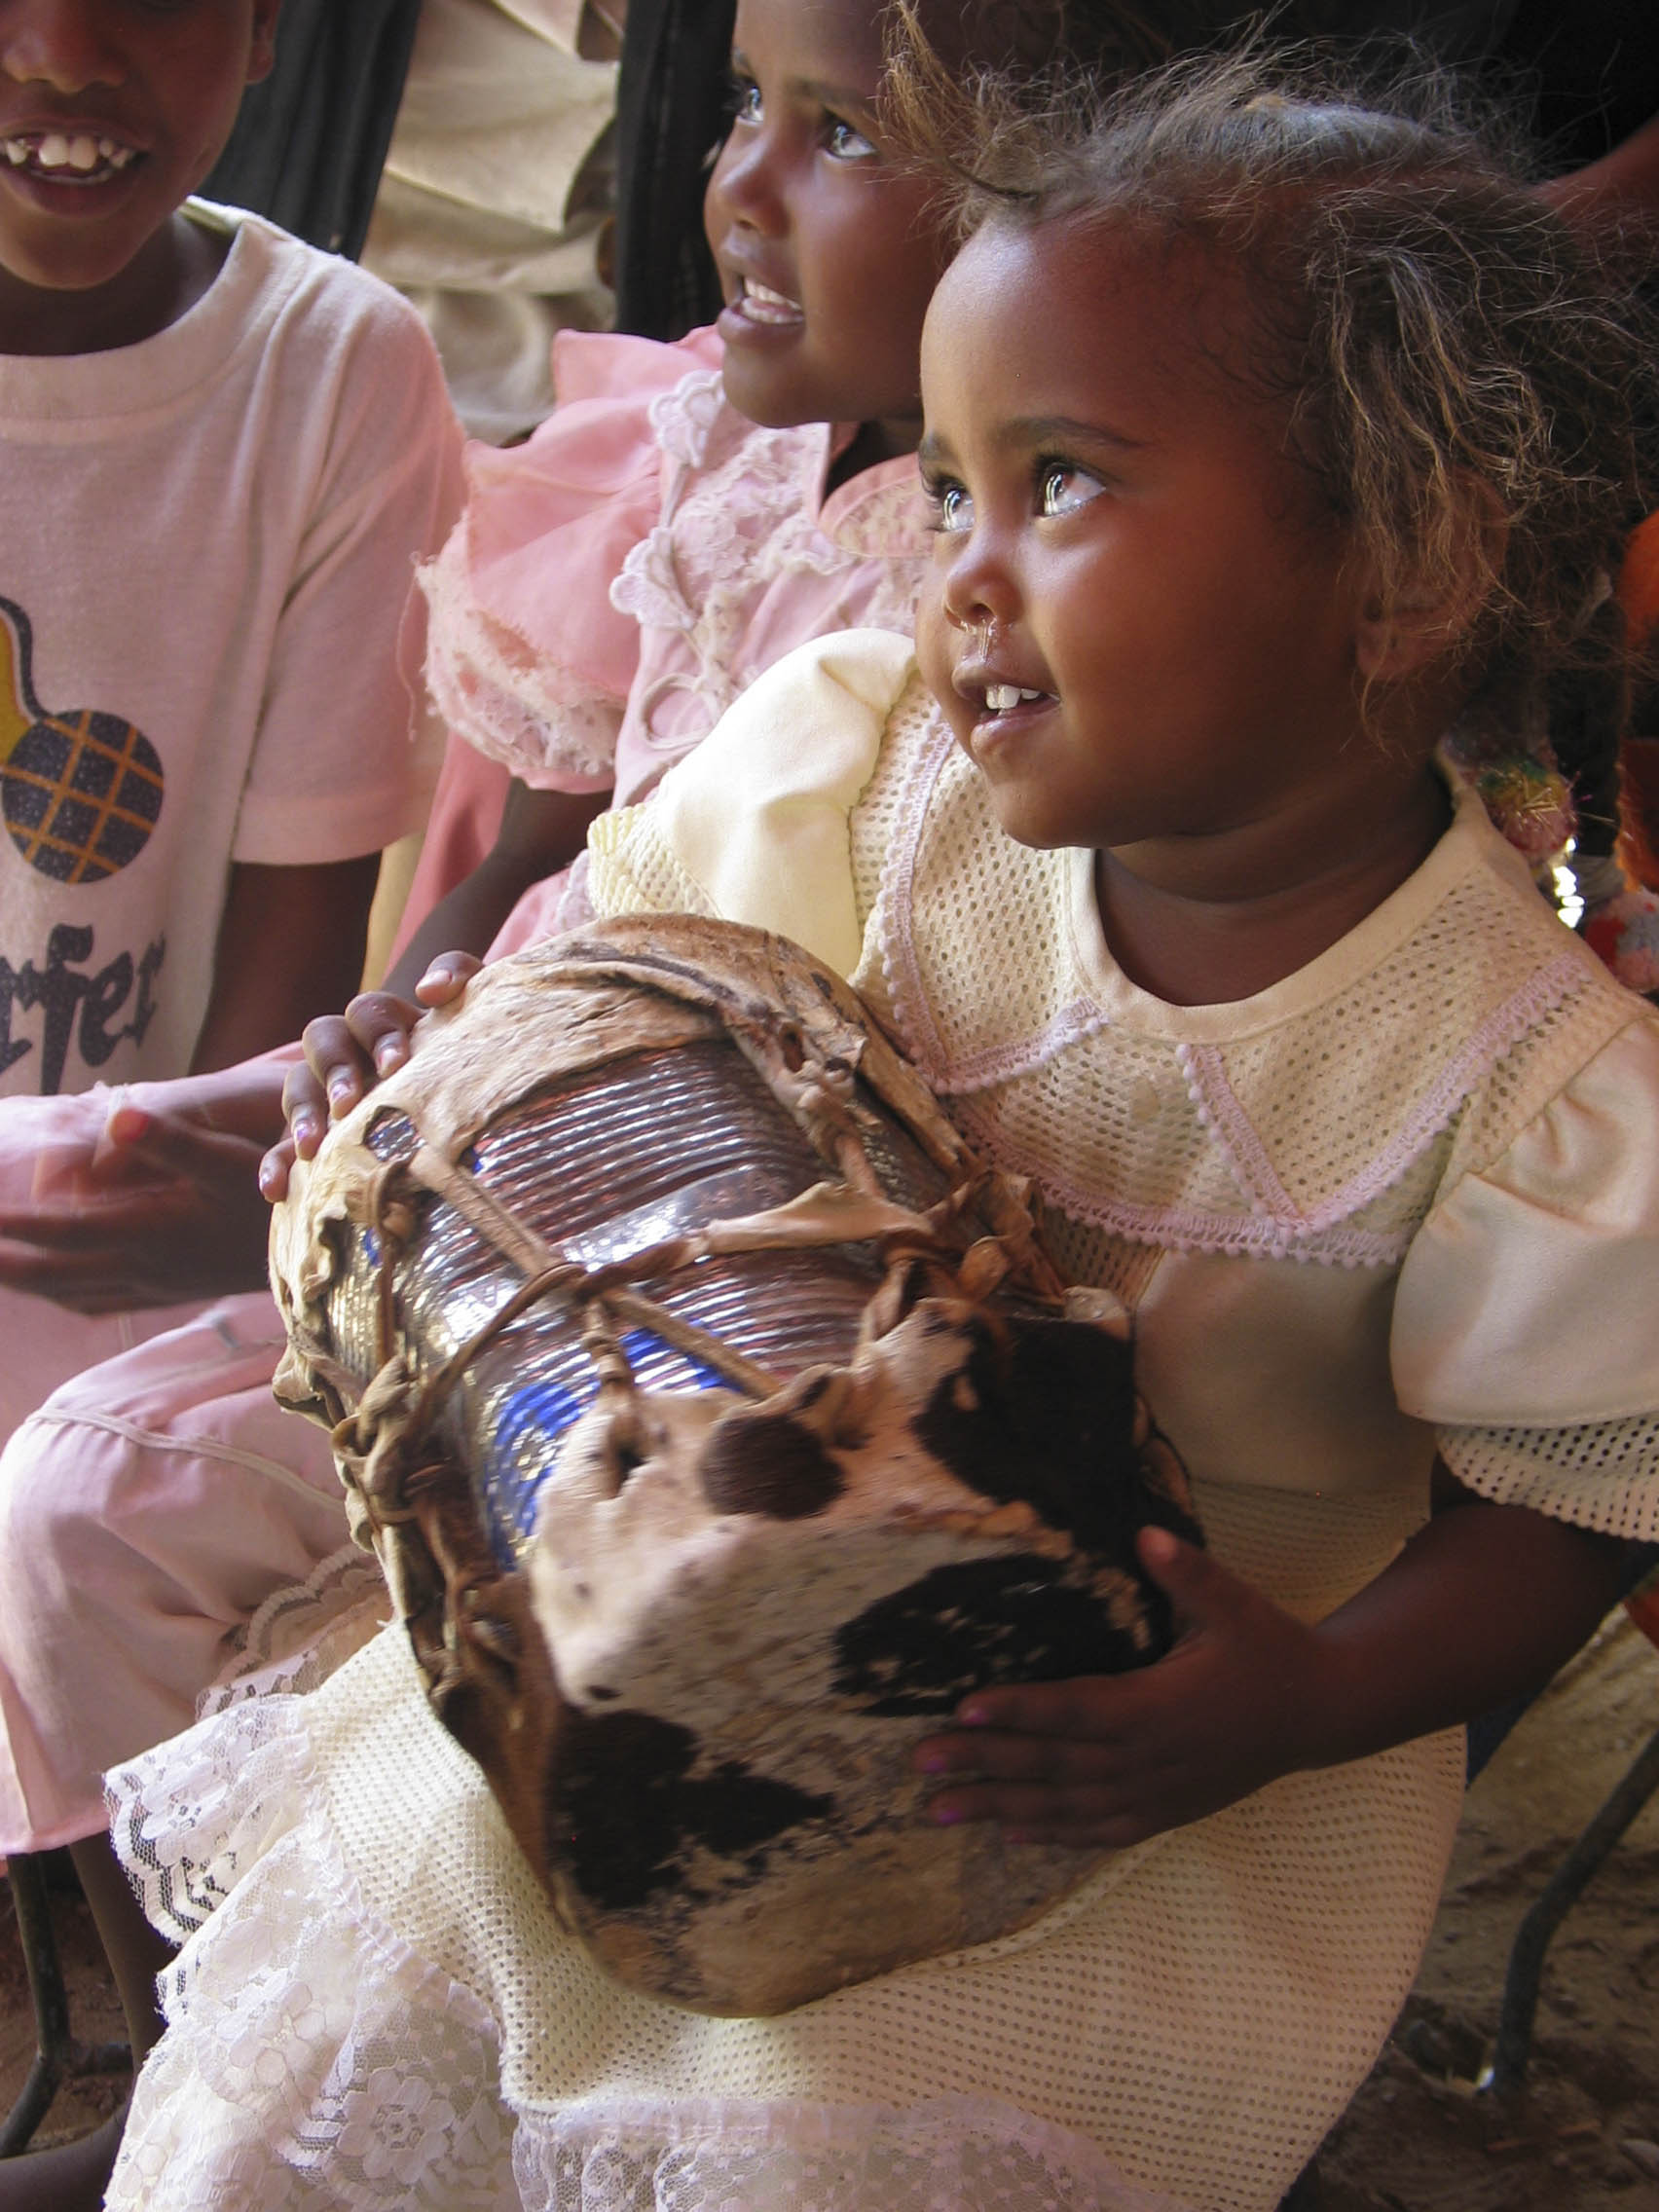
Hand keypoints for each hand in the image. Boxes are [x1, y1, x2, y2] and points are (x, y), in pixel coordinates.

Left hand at [0, 1064, 286, 1309]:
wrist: (328, 1260)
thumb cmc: (278, 1199)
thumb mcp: (228, 1160)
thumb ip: (168, 1140)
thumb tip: (114, 1117)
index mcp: (149, 1231)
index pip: (62, 1232)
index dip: (13, 1226)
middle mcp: (146, 1266)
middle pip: (55, 1272)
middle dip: (5, 1262)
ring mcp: (159, 1285)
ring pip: (74, 1291)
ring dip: (29, 1282)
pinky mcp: (174, 1292)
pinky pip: (103, 1301)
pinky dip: (68, 1295)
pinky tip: (59, 1291)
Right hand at [260, 951, 482, 1201]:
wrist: (474, 1145)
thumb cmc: (481, 1085)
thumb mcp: (487, 1041)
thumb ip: (468, 991)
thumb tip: (429, 989)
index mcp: (396, 1033)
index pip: (376, 1010)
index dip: (381, 1029)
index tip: (397, 1064)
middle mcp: (356, 1057)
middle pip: (327, 1036)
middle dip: (337, 1067)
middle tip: (352, 1101)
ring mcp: (330, 1096)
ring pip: (299, 1084)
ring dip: (304, 1110)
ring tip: (314, 1145)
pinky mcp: (315, 1140)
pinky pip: (282, 1149)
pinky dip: (276, 1166)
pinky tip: (276, 1190)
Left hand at [913, 1528, 1326, 1848]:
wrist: (1319, 1714)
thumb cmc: (1270, 1650)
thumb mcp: (1235, 1604)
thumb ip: (1187, 1573)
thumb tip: (1146, 1534)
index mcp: (1159, 1706)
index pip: (1075, 1709)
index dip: (1020, 1710)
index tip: (964, 1706)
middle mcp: (1150, 1758)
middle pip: (1053, 1765)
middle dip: (984, 1764)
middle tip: (920, 1764)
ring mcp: (1156, 1794)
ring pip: (1065, 1808)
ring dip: (1000, 1809)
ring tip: (939, 1812)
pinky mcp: (1166, 1813)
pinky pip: (1099, 1832)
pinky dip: (1052, 1836)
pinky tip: (1009, 1836)